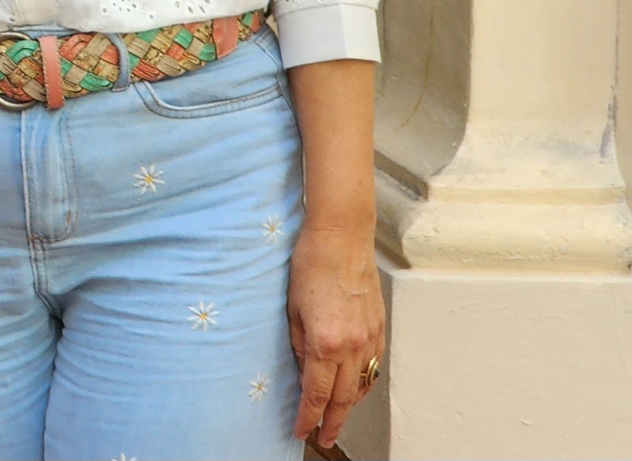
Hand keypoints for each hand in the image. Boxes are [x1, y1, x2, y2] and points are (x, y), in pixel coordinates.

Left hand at [287, 222, 384, 446]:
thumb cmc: (311, 263)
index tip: (302, 430)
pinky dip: (365, 383)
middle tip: (324, 437)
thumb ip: (298, 344)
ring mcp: (370, 338)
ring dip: (350, 405)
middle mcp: (353, 345)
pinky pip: (374, 366)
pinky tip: (356, 387)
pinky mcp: (379, 328)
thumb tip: (302, 368)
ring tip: (337, 417)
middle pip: (344, 398)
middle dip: (333, 421)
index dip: (309, 416)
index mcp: (326, 342)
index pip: (317, 393)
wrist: (341, 236)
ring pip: (362, 385)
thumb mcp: (291, 308)